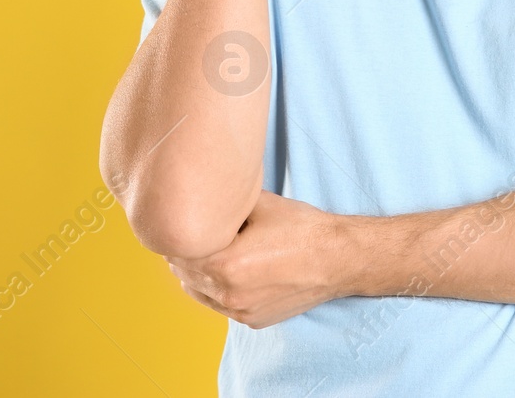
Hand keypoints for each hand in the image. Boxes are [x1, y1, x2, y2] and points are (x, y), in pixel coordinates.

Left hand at [165, 190, 353, 328]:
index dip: (178, 235)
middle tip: (187, 236)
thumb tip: (201, 194)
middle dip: (185, 255)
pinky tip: (225, 271)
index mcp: (225, 264)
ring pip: (200, 293)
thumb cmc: (301, 228)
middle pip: (186, 275)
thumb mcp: (259, 204)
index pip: (180, 252)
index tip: (178, 223)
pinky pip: (221, 305)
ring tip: (205, 253)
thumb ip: (225, 203)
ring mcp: (241, 311)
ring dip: (197, 274)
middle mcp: (229, 294)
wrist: (337, 258)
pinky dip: (217, 289)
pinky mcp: (253, 320)